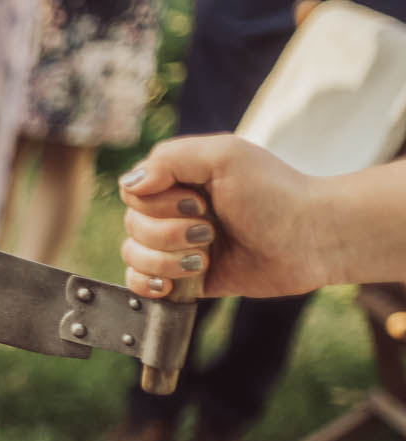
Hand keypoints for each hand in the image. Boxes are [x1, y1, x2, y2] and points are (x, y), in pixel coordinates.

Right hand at [119, 135, 324, 299]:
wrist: (310, 240)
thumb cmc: (275, 193)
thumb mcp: (224, 156)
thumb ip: (169, 159)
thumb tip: (129, 186)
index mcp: (179, 180)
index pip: (133, 192)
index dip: (157, 203)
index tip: (198, 202)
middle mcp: (173, 212)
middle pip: (131, 227)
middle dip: (169, 234)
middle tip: (211, 230)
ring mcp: (177, 246)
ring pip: (134, 257)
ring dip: (168, 260)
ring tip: (206, 258)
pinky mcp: (183, 279)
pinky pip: (139, 285)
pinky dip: (151, 285)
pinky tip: (175, 282)